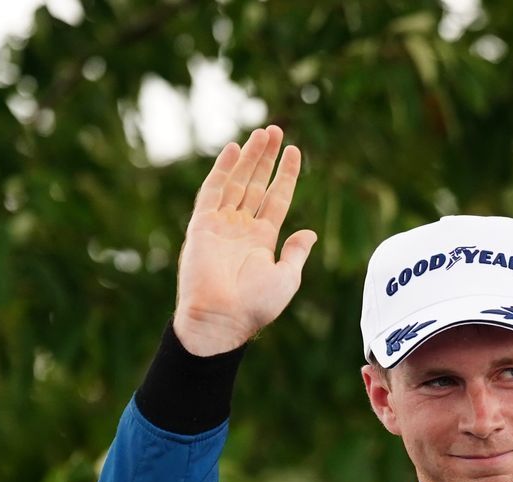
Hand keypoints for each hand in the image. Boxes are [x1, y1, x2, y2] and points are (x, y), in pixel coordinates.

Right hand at [173, 124, 317, 355]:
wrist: (221, 318)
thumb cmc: (255, 305)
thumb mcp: (286, 277)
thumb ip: (296, 252)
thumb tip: (310, 233)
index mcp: (262, 240)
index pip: (276, 198)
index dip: (286, 175)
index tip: (294, 152)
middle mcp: (241, 228)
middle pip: (256, 184)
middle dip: (266, 158)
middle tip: (276, 130)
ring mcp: (221, 225)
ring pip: (237, 182)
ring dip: (249, 157)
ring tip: (263, 133)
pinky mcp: (202, 225)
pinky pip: (213, 192)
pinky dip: (222, 170)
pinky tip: (234, 149)